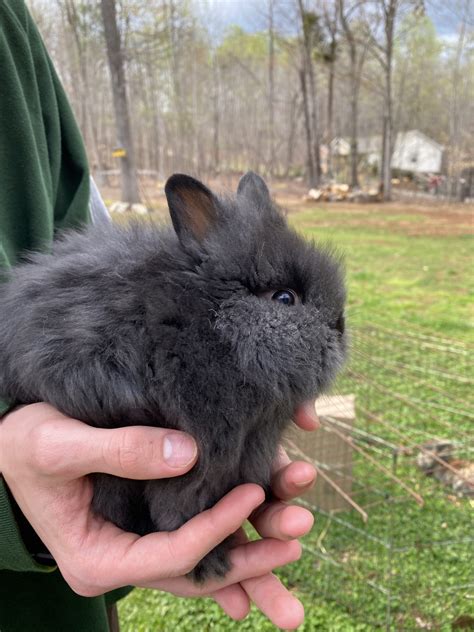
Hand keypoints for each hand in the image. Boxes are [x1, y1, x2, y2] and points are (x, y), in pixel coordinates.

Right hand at [0, 404, 301, 625]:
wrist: (10, 444)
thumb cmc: (25, 443)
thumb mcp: (61, 443)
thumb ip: (121, 450)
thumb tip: (190, 454)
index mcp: (97, 559)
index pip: (171, 553)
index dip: (216, 526)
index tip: (254, 491)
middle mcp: (122, 561)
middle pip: (196, 568)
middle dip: (250, 558)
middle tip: (296, 539)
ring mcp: (136, 546)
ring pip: (201, 557)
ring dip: (248, 548)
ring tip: (295, 536)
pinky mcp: (147, 524)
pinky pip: (194, 536)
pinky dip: (228, 532)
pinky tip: (263, 526)